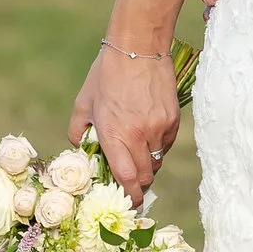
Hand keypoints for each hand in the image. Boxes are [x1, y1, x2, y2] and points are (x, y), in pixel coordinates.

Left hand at [70, 45, 176, 202]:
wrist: (139, 47)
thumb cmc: (106, 75)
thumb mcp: (83, 104)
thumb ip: (79, 132)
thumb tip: (82, 152)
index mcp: (114, 134)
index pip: (127, 178)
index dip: (130, 196)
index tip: (130, 203)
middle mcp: (139, 135)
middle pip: (146, 176)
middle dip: (138, 184)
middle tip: (130, 182)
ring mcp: (159, 128)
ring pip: (157, 161)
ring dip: (147, 164)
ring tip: (136, 151)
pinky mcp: (173, 120)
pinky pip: (166, 144)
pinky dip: (157, 146)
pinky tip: (147, 131)